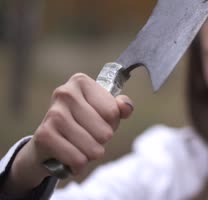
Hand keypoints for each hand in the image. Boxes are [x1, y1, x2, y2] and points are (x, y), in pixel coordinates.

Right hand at [4, 73, 133, 193]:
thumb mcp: (104, 111)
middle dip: (101, 140)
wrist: (48, 142)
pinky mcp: (44, 135)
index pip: (113, 112)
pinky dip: (79, 164)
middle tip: (88, 136)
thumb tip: (125, 107)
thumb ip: (120, 107)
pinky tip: (71, 157)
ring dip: (91, 153)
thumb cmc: (82, 123)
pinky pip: (78, 159)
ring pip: (93, 148)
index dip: (111, 123)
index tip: (98, 120)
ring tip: (80, 146)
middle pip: (104, 131)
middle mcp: (65, 93)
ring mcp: (53, 113)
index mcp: (81, 81)